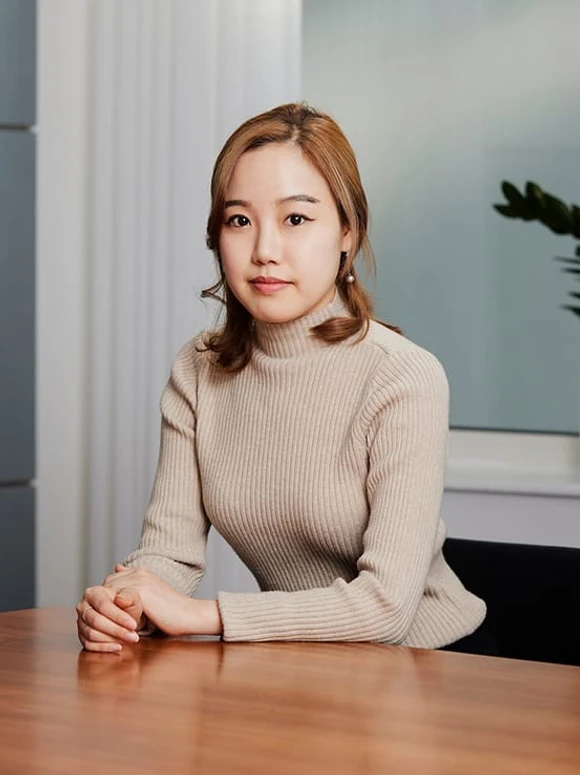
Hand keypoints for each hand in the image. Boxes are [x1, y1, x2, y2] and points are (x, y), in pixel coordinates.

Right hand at [76, 584, 142, 652]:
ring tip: (128, 639)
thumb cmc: (125, 603)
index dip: (118, 617)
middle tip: (133, 636)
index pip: (103, 605)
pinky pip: (89, 645)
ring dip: (112, 640)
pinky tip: (118, 646)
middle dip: (117, 630)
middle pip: (96, 621)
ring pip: (92, 634)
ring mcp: (80, 622)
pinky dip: (104, 648)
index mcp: (93, 593)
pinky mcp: (81, 636)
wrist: (121, 612)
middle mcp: (82, 607)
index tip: (133, 625)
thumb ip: (128, 596)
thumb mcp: (131, 596)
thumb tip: (120, 599)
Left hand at [103, 565, 222, 637]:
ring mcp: (140, 580)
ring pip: (109, 593)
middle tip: (107, 619)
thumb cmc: (170, 610)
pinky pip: (115, 602)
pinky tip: (119, 626)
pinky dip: (114, 615)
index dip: (108, 596)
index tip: (110, 612)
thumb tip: (117, 567)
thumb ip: (132, 581)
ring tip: (112, 625)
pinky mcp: (141, 592)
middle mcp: (139, 572)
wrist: (188, 615)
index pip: (112, 580)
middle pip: (107, 585)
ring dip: (107, 609)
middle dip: (104, 602)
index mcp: (141, 570)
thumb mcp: (149, 593)